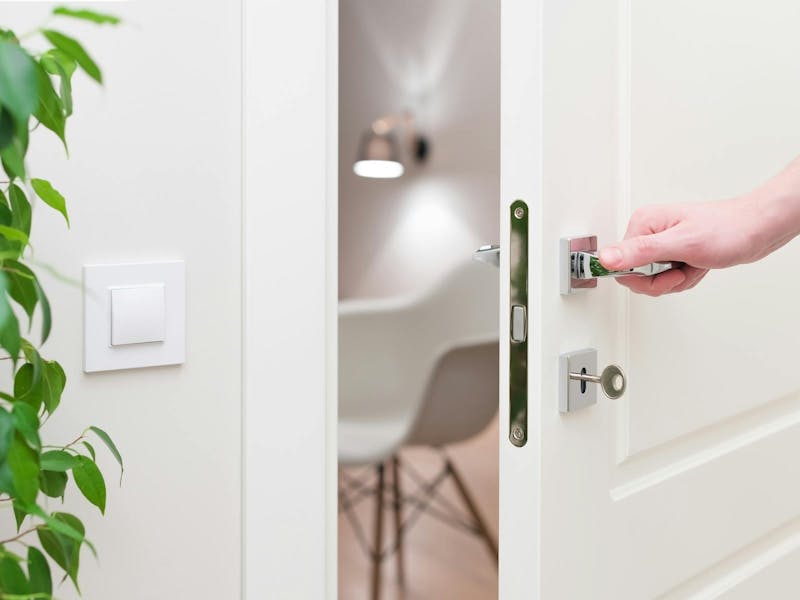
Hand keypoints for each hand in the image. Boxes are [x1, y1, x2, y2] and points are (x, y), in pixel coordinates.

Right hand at [597, 196, 776, 295]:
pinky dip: (684, 278)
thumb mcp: (681, 243)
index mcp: (643, 224)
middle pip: (635, 275)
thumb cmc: (727, 230)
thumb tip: (606, 258)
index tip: (666, 271)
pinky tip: (696, 266)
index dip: (644, 277)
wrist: (756, 229)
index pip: (620, 264)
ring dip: (677, 280)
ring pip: (653, 280)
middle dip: (663, 281)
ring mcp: (660, 243)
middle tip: (682, 270)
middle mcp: (648, 232)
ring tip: (693, 265)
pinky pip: (666, 277)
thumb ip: (640, 252)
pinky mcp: (672, 252)